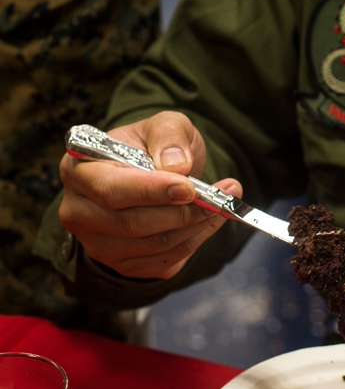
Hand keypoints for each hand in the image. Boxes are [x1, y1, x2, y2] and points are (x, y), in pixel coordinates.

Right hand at [58, 112, 241, 279]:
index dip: (150, 191)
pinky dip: (195, 240)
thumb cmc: (153, 146)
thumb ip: (169, 135)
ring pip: (152, 245)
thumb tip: (177, 166)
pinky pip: (164, 260)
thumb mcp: (164, 125)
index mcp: (78, 170)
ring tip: (222, 203)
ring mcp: (97, 243)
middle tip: (218, 197)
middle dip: (180, 212)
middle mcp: (78, 211)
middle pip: (129, 223)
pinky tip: (210, 219)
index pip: (109, 189)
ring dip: (194, 226)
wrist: (156, 172)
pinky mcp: (123, 264)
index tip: (189, 188)